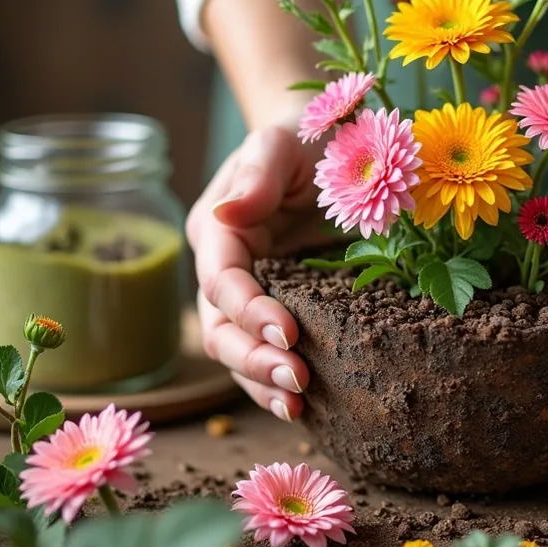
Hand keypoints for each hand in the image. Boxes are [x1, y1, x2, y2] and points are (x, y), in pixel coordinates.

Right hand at [187, 124, 332, 420]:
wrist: (330, 145)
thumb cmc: (304, 136)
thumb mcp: (280, 144)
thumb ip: (257, 175)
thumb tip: (227, 214)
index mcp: (217, 230)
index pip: (221, 280)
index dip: (249, 310)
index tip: (289, 333)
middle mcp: (226, 268)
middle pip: (222, 327)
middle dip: (254, 359)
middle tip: (299, 381)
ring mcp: (252, 292)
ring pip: (240, 351)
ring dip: (263, 383)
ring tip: (297, 408)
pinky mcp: (283, 307)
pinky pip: (270, 351)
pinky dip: (279, 381)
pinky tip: (306, 409)